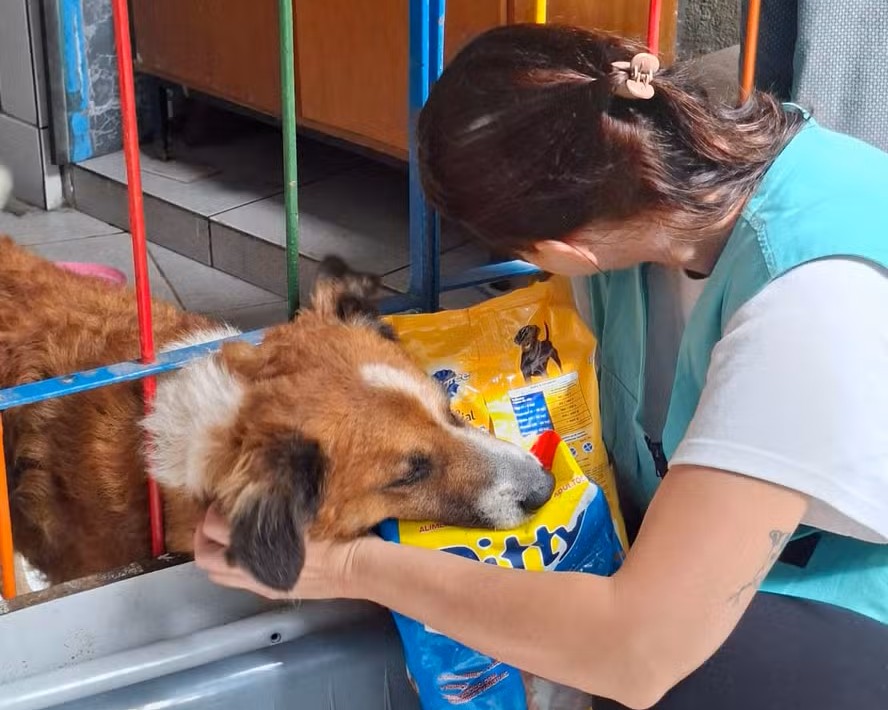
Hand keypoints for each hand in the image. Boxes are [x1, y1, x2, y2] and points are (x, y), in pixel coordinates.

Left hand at [193, 505, 367, 599]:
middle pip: (205, 555)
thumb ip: (277, 503)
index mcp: (259, 543)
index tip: (222, 500)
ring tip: (227, 536)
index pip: (215, 527)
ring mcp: (259, 582)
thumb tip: (260, 488)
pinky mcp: (270, 590)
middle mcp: (252, 568)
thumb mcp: (304, 509)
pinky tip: (247, 552)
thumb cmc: (335, 534)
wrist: (355, 568)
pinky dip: (232, 566)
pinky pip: (236, 582)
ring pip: (216, 573)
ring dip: (216, 553)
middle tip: (215, 518)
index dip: (213, 512)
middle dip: (204, 535)